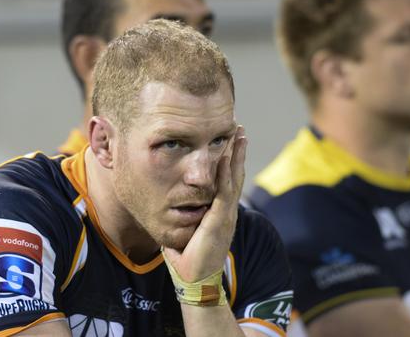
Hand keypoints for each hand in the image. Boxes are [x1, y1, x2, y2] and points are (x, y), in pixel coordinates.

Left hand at [163, 125, 246, 281]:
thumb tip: (170, 206)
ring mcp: (226, 214)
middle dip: (237, 151)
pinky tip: (226, 157)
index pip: (228, 181)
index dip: (230, 161)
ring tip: (238, 135)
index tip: (230, 142)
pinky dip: (226, 173)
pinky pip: (225, 191)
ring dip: (236, 155)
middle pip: (235, 174)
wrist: (195, 278)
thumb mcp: (187, 230)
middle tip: (239, 130)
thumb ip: (184, 217)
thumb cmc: (188, 258)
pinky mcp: (220, 219)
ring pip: (233, 178)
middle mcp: (227, 210)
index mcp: (220, 212)